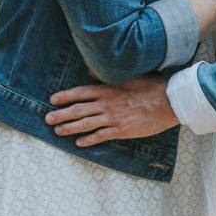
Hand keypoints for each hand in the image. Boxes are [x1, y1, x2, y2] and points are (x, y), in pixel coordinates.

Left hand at [46, 74, 175, 146]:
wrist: (168, 102)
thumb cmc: (150, 87)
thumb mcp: (128, 76)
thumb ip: (107, 76)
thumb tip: (90, 72)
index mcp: (108, 89)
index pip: (80, 93)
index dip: (65, 96)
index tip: (53, 100)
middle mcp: (107, 104)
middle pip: (78, 110)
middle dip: (61, 114)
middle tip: (48, 119)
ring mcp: (113, 118)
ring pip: (86, 124)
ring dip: (69, 128)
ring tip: (57, 131)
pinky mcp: (122, 131)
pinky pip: (101, 136)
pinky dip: (89, 140)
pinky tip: (79, 143)